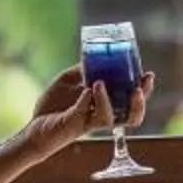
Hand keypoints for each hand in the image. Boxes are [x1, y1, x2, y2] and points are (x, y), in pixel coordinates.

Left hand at [20, 63, 152, 159]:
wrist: (34, 125)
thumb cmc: (53, 106)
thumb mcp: (69, 80)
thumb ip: (83, 70)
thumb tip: (94, 56)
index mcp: (104, 105)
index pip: (130, 100)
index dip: (144, 90)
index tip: (148, 75)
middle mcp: (100, 116)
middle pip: (130, 116)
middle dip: (139, 103)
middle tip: (139, 88)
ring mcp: (87, 123)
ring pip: (108, 119)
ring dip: (107, 100)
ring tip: (100, 83)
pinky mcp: (73, 125)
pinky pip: (83, 114)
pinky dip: (85, 101)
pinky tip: (86, 89)